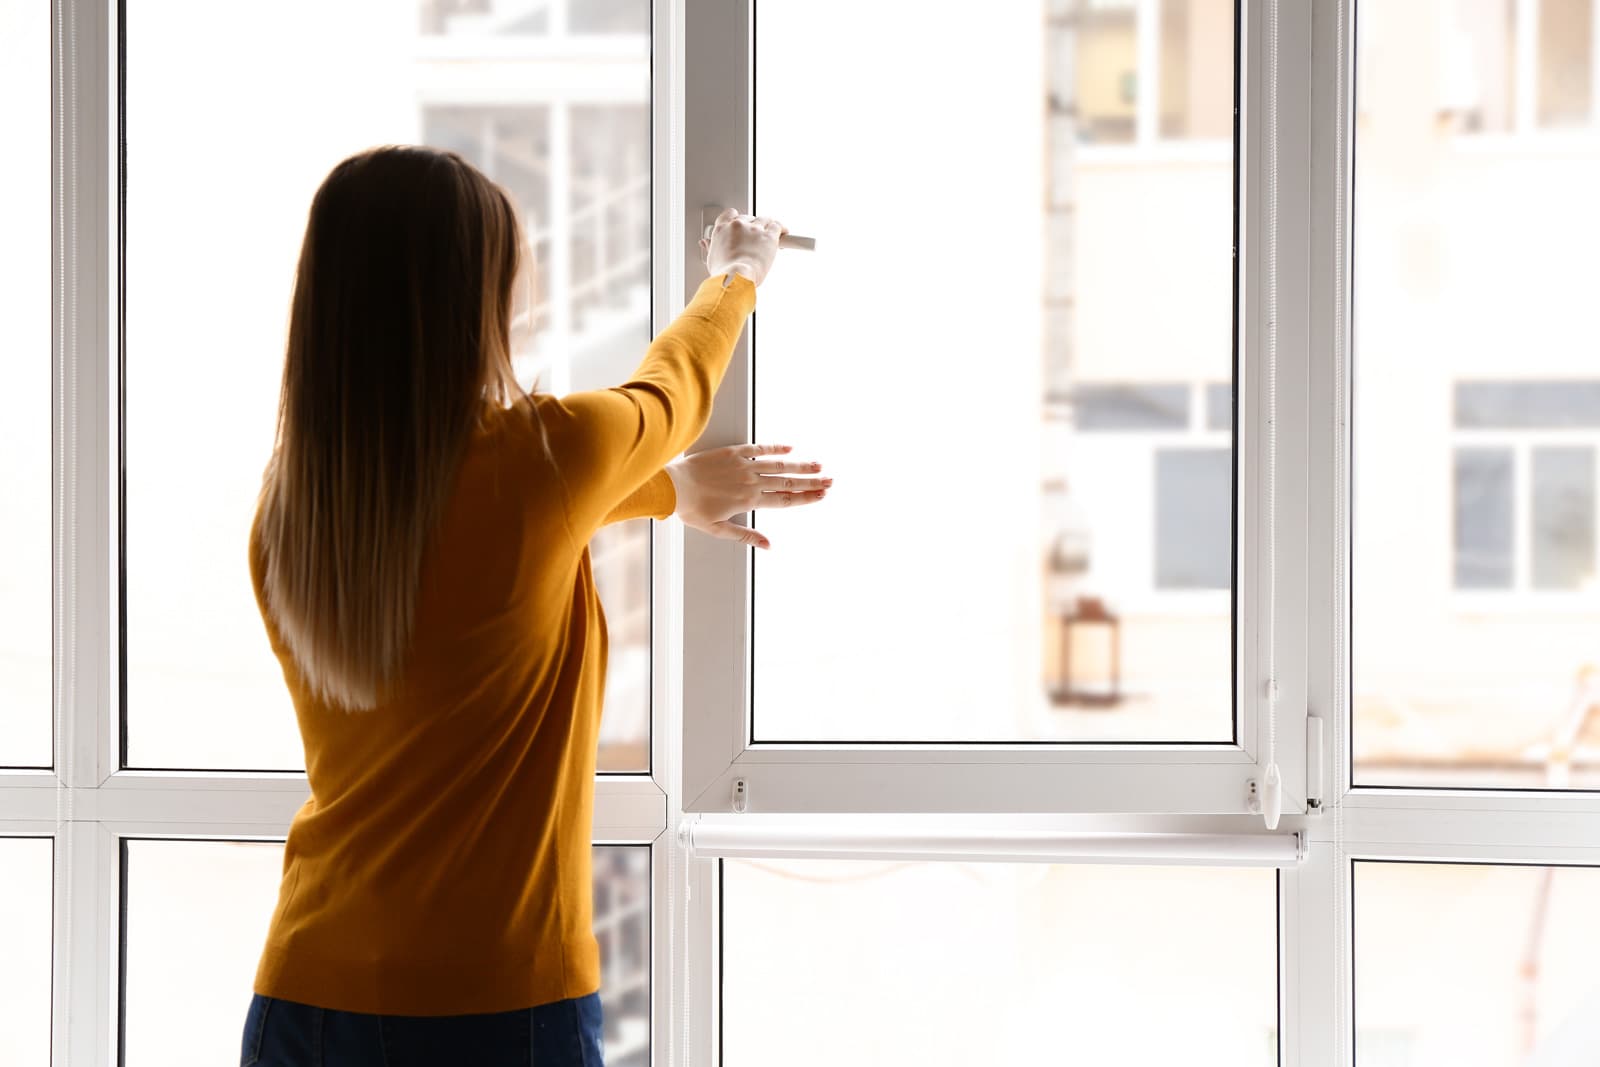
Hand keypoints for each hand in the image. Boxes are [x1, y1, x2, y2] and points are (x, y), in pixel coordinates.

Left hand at [666, 444, 830, 549]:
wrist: (672, 486)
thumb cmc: (691, 510)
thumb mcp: (717, 529)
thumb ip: (745, 536)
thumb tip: (768, 545)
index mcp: (749, 501)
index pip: (784, 500)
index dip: (805, 498)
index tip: (822, 496)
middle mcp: (750, 482)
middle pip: (787, 482)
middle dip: (811, 482)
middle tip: (830, 480)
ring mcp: (742, 465)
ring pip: (777, 465)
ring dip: (799, 465)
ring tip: (817, 465)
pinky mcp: (732, 452)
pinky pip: (758, 448)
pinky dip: (774, 448)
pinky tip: (789, 448)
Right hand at [699, 208, 784, 285]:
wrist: (736, 277)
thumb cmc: (723, 272)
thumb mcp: (712, 258)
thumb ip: (711, 246)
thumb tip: (705, 242)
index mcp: (722, 229)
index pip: (730, 214)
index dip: (737, 218)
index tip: (741, 225)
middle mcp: (737, 225)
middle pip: (748, 217)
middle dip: (753, 224)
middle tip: (756, 235)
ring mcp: (754, 229)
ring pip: (764, 219)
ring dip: (768, 225)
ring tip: (772, 232)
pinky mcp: (768, 236)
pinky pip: (777, 226)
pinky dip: (781, 228)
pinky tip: (784, 232)